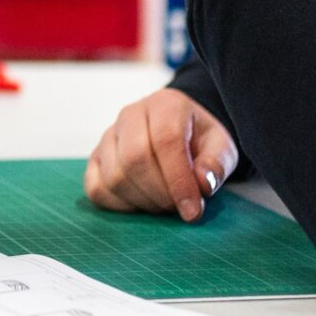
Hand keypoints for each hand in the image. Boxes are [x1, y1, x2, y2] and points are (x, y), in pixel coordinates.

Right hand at [84, 87, 240, 222]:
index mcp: (165, 105)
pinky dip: (119, 205)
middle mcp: (130, 114)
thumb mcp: (221, 147)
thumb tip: (203, 183)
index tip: (193, 211)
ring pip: (114, 176)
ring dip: (142, 201)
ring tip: (164, 203)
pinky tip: (141, 202)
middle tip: (178, 207)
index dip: (179, 180)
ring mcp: (108, 135)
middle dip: (160, 194)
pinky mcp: (95, 157)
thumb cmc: (198, 140)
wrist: (176, 131)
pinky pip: (96, 187)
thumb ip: (216, 164)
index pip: (166, 140)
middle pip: (135, 159)